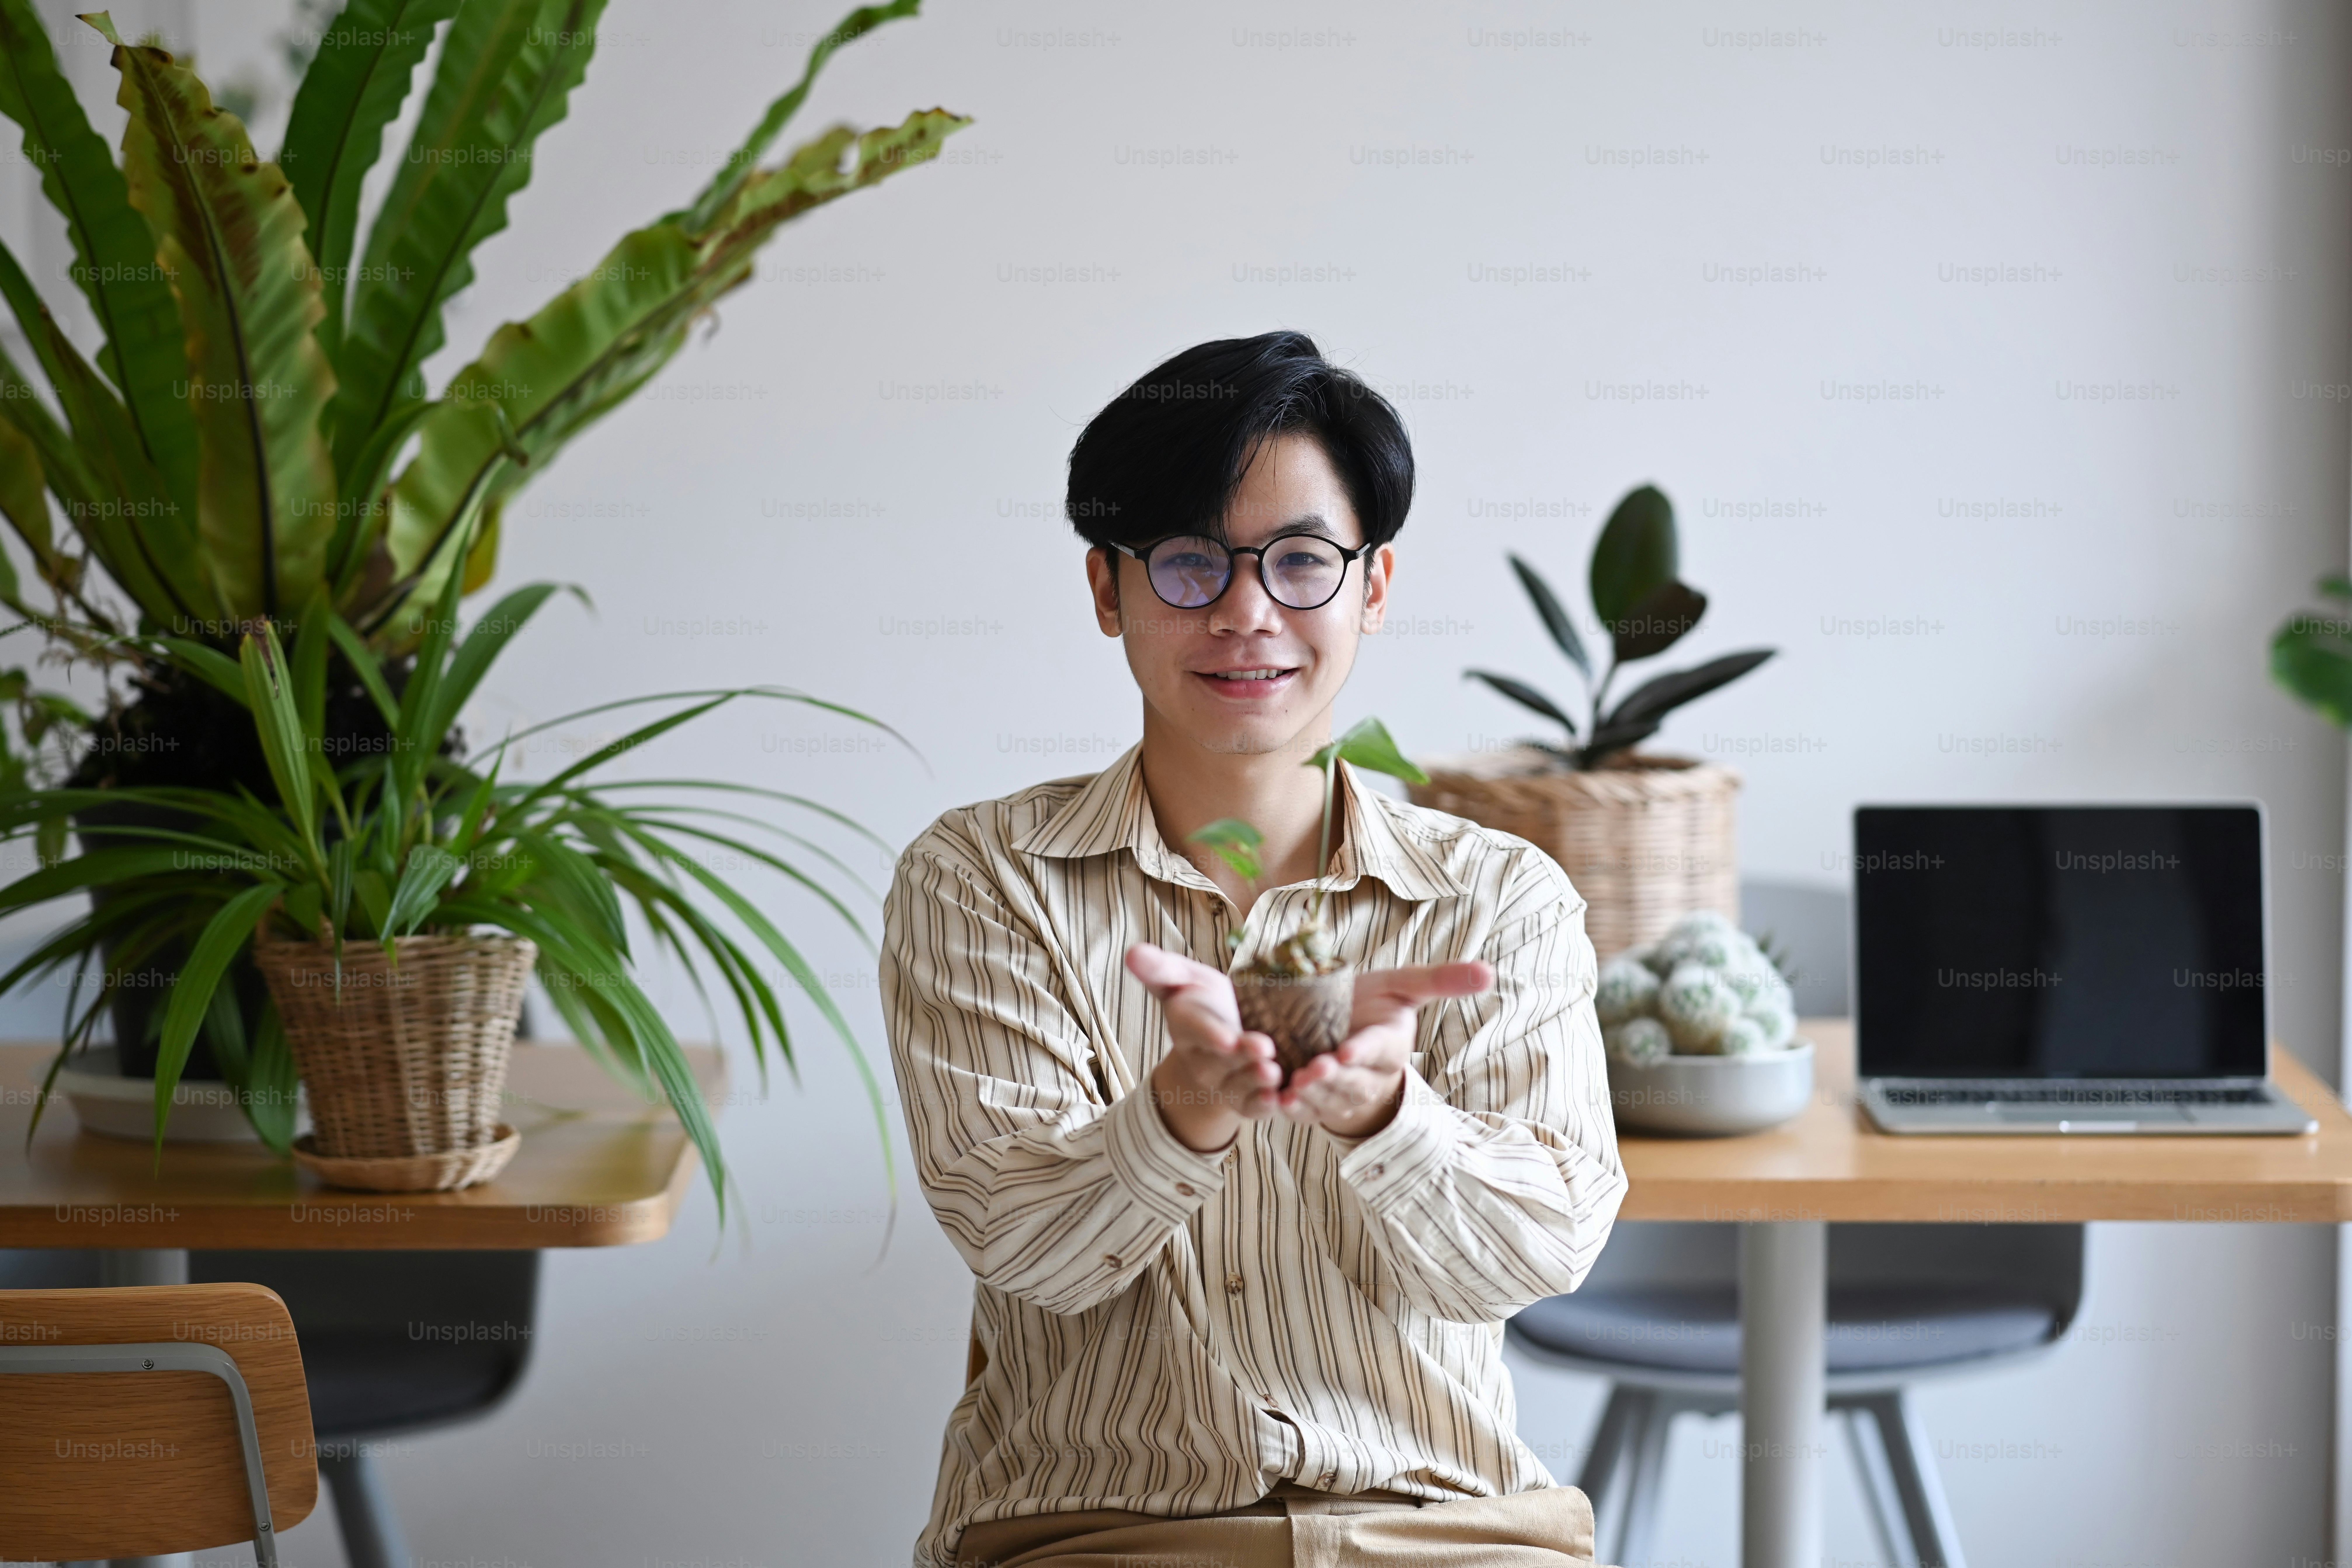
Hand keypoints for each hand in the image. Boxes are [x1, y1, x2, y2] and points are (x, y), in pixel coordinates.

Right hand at [1127, 943, 1283, 1152]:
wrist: (1222, 1040)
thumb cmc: (1206, 1003)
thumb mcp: (1186, 978)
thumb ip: (1161, 969)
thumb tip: (1132, 953)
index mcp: (1187, 1028)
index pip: (1196, 1030)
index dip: (1210, 1034)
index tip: (1227, 1037)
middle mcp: (1203, 1060)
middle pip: (1222, 1061)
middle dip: (1242, 1056)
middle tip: (1264, 1048)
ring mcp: (1223, 1083)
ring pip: (1238, 1086)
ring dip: (1256, 1082)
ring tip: (1274, 1073)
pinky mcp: (1244, 1100)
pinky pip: (1251, 1107)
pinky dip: (1265, 1106)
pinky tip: (1281, 1100)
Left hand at [1278, 961, 1493, 1138]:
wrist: (1343, 1034)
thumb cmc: (1374, 1007)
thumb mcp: (1401, 986)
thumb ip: (1439, 979)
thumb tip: (1490, 971)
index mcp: (1388, 1045)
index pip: (1379, 1048)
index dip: (1364, 1051)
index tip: (1346, 1050)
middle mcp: (1369, 1076)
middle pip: (1353, 1082)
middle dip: (1333, 1078)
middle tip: (1314, 1069)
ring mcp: (1342, 1094)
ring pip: (1328, 1100)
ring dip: (1311, 1096)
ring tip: (1292, 1085)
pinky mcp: (1317, 1105)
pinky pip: (1306, 1112)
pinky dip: (1292, 1109)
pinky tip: (1278, 1101)